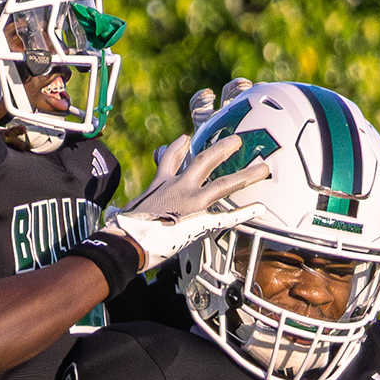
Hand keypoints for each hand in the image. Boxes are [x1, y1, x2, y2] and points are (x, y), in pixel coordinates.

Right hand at [106, 130, 272, 270]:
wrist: (125, 241)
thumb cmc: (121, 231)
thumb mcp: (123, 213)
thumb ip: (126, 211)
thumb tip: (115, 217)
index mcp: (159, 183)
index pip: (169, 159)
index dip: (178, 148)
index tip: (186, 138)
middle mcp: (178, 187)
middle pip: (203, 160)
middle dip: (221, 148)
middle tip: (237, 141)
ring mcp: (190, 202)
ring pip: (223, 183)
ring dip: (245, 174)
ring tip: (264, 167)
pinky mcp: (198, 221)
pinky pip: (227, 217)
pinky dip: (245, 213)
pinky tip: (261, 209)